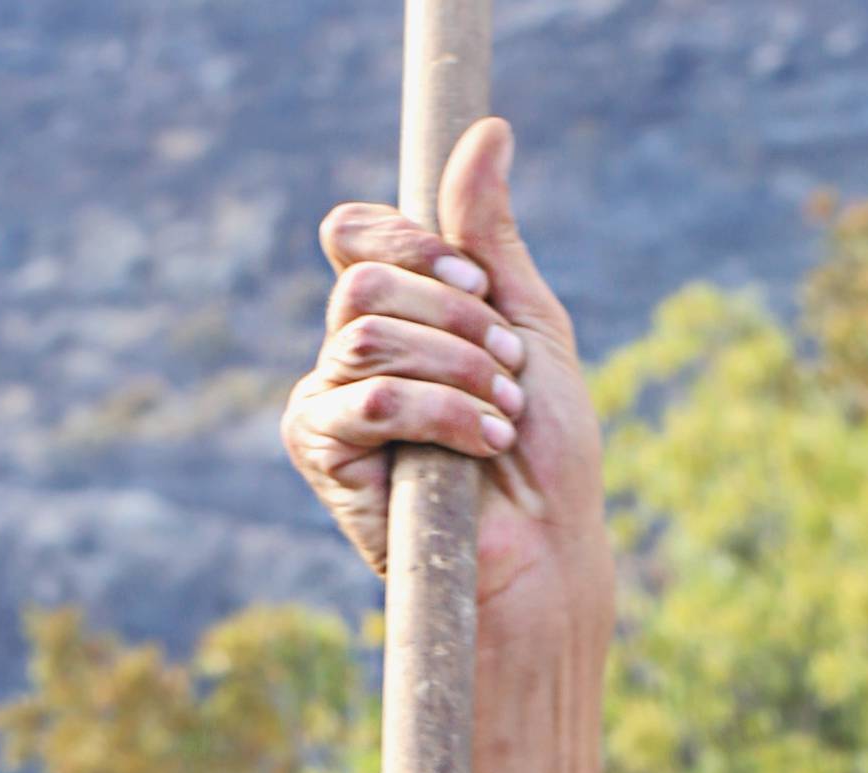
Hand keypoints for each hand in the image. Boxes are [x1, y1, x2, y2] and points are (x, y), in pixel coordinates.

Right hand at [281, 118, 611, 645]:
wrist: (545, 549)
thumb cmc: (545, 453)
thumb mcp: (527, 323)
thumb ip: (491, 238)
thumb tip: (487, 129)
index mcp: (394, 314)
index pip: (359, 234)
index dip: (416, 244)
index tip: (479, 285)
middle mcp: (349, 351)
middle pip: (363, 279)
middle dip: (451, 317)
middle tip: (505, 369)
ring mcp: (328, 401)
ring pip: (364, 335)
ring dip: (453, 368)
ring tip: (501, 414)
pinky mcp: (322, 455)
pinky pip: (367, 399)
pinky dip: (437, 413)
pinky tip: (480, 445)